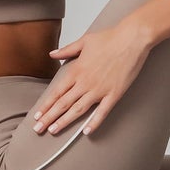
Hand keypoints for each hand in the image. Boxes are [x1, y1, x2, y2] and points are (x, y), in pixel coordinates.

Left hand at [32, 22, 151, 138]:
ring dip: (64, 121)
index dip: (46, 105)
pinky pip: (102, 112)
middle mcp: (85, 82)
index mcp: (77, 70)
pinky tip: (86, 132)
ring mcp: (99, 89)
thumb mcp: (84, 41)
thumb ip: (67, 50)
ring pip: (78, 110)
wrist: (132, 38)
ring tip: (54, 131)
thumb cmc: (110, 38)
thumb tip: (52, 54)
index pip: (57, 92)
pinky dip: (94, 122)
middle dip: (49, 117)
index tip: (37, 115)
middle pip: (63, 104)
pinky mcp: (114, 93)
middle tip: (38, 129)